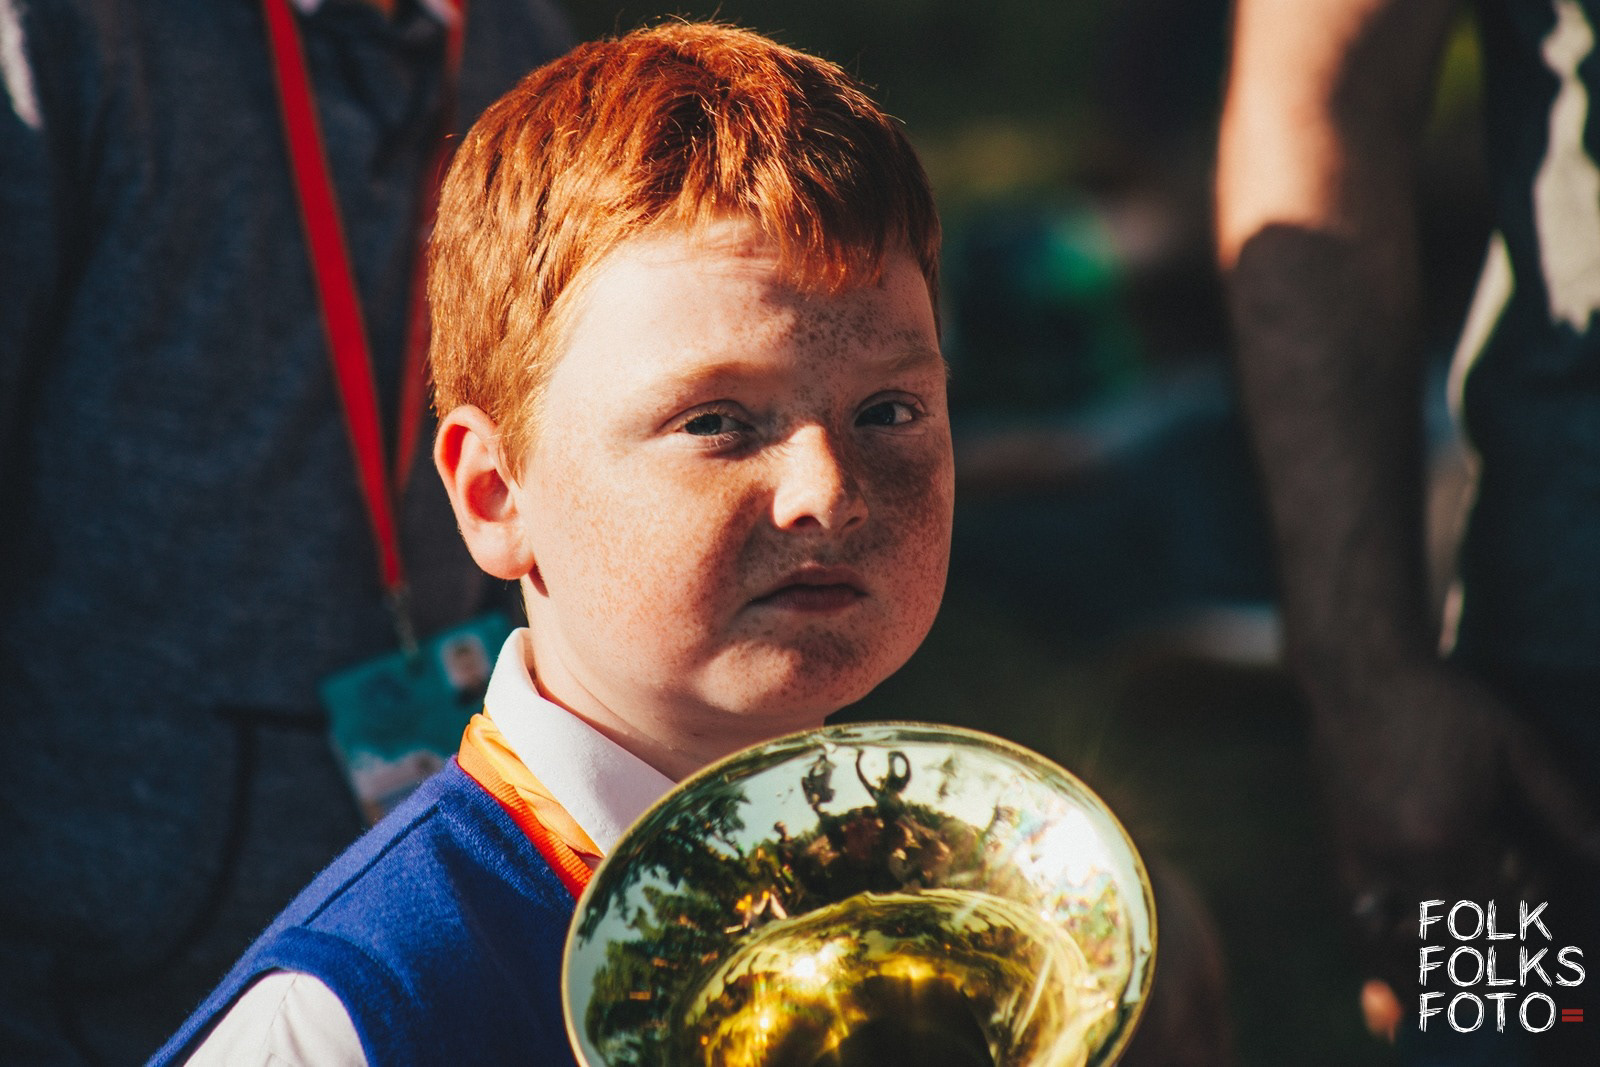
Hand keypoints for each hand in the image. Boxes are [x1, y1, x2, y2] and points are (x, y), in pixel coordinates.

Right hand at [1306, 659, 1599, 1024]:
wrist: (1358, 676)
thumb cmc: (1444, 704)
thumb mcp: (1516, 744)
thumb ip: (1562, 806)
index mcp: (1452, 835)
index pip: (1496, 919)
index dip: (1521, 943)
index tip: (1539, 952)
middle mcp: (1402, 858)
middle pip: (1448, 942)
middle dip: (1480, 966)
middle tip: (1505, 975)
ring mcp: (1362, 858)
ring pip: (1397, 945)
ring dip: (1429, 974)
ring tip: (1455, 991)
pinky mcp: (1336, 852)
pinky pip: (1357, 923)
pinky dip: (1379, 956)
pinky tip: (1397, 973)